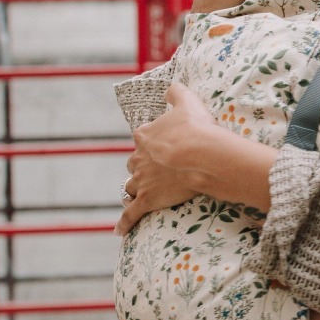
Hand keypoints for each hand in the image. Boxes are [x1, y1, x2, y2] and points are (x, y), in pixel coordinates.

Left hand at [116, 83, 216, 234]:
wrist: (200, 155)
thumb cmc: (196, 128)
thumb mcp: (188, 101)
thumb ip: (176, 93)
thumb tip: (170, 88)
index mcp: (145, 136)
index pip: (142, 139)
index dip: (152, 143)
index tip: (162, 145)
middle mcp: (138, 158)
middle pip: (134, 164)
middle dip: (142, 167)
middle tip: (156, 171)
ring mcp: (142, 181)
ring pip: (131, 187)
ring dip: (135, 190)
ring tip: (141, 196)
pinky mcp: (147, 200)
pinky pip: (131, 214)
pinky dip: (124, 222)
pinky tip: (119, 231)